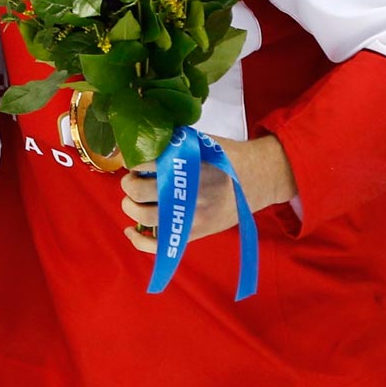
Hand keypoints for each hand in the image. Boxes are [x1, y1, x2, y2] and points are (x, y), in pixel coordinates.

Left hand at [120, 135, 295, 253]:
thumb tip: (141, 144)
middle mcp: (186, 193)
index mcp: (186, 166)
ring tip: (134, 198)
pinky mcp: (193, 233)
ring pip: (143, 216)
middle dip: (129, 183)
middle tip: (134, 179)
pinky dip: (139, 240)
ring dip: (130, 205)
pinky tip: (131, 229)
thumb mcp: (199, 141)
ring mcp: (189, 217)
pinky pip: (159, 245)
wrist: (256, 179)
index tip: (134, 162)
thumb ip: (171, 143)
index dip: (133, 162)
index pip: (143, 164)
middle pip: (137, 191)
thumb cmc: (225, 157)